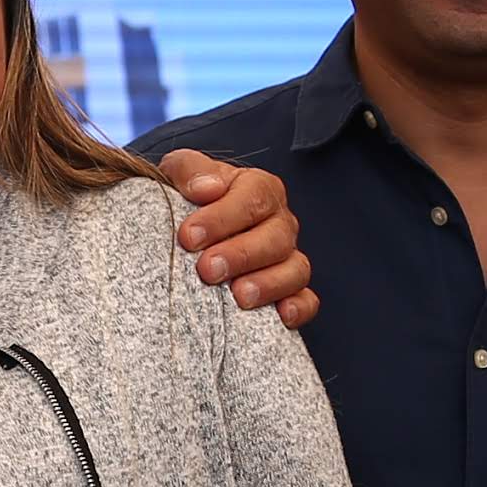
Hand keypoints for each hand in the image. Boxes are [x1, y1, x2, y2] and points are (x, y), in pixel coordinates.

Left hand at [156, 151, 314, 329]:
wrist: (188, 235)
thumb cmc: (186, 202)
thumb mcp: (178, 175)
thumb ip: (189, 170)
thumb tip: (205, 188)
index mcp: (258, 189)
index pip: (252, 197)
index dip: (222, 218)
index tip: (188, 236)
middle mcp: (279, 222)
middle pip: (276, 236)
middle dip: (241, 255)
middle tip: (207, 269)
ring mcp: (288, 258)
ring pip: (295, 269)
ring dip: (269, 284)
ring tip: (238, 295)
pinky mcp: (290, 291)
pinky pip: (307, 300)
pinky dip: (298, 307)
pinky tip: (281, 316)